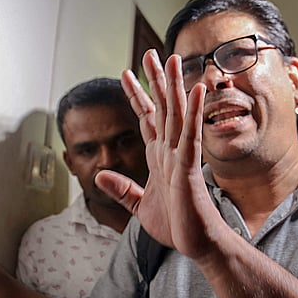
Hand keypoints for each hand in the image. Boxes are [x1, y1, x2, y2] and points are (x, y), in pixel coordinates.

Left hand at [95, 50, 223, 260]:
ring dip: (174, 86)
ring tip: (173, 59)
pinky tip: (195, 90)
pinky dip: (193, 113)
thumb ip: (121, 189)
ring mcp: (181, 157)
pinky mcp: (190, 168)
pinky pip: (191, 136)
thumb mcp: (138, 206)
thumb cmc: (175, 224)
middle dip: (155, 81)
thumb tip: (100, 174)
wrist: (197, 244)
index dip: (137, 96)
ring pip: (177, 114)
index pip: (146, 119)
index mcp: (158, 158)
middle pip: (162, 108)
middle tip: (149, 53)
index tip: (126, 74)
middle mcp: (170, 151)